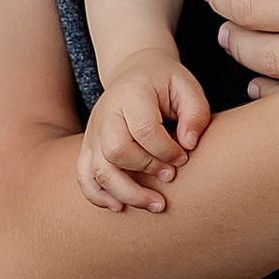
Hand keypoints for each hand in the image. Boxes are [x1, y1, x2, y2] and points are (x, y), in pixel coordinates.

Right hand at [77, 58, 212, 212]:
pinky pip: (83, 175)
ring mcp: (94, 131)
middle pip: (117, 152)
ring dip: (127, 193)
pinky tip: (119, 206)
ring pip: (99, 170)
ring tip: (156, 205)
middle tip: (170, 176)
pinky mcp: (88, 146)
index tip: (184, 157)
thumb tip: (188, 145)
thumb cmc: (165, 83)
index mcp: (132, 94)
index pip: (145, 130)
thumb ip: (195, 113)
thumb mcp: (187, 87)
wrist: (134, 71)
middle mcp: (107, 113)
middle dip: (147, 170)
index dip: (167, 151)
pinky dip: (98, 195)